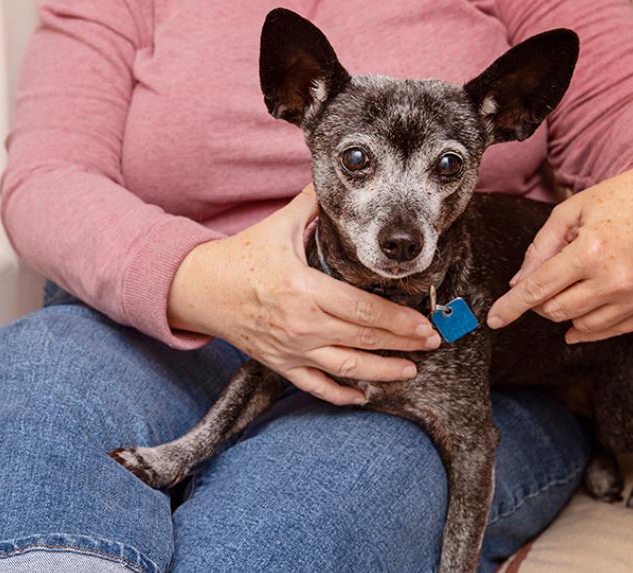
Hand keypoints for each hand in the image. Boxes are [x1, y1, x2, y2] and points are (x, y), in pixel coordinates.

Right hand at [167, 185, 440, 404]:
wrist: (201, 290)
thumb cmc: (241, 257)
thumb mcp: (277, 227)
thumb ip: (311, 205)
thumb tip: (336, 178)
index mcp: (303, 290)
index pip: (362, 311)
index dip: (398, 321)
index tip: (425, 324)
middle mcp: (300, 325)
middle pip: (362, 340)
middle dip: (402, 344)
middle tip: (431, 341)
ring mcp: (290, 349)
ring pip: (346, 368)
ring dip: (383, 372)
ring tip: (410, 370)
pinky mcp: (280, 363)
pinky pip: (315, 386)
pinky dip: (341, 395)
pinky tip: (364, 396)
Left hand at [488, 158, 632, 342]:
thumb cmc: (623, 198)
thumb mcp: (571, 211)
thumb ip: (540, 249)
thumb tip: (517, 284)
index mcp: (591, 250)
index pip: (538, 289)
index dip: (510, 307)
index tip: (494, 319)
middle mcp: (618, 279)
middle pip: (555, 311)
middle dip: (540, 300)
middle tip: (548, 278)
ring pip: (580, 325)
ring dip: (566, 310)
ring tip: (577, 280)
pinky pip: (612, 330)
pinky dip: (591, 325)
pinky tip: (582, 312)